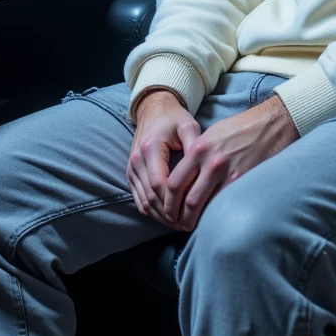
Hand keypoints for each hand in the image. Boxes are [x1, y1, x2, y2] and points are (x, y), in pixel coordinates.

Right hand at [128, 89, 200, 225]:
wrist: (154, 109)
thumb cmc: (175, 118)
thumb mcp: (189, 126)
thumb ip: (195, 146)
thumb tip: (203, 171)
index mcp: (151, 148)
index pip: (160, 184)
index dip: (174, 203)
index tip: (191, 213)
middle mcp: (137, 160)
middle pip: (151, 197)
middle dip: (169, 214)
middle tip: (188, 225)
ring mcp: (131, 168)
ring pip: (143, 202)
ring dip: (160, 216)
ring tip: (180, 225)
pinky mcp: (131, 173)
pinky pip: (138, 199)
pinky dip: (152, 211)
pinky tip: (167, 217)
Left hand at [164, 94, 298, 231]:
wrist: (269, 125)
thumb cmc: (239, 128)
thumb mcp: (211, 135)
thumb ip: (196, 155)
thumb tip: (185, 178)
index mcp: (198, 149)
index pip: (175, 182)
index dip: (168, 202)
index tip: (167, 210)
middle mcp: (210, 162)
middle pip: (186, 199)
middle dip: (178, 216)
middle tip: (177, 225)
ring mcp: (228, 174)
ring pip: (204, 205)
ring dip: (194, 220)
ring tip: (191, 226)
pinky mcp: (243, 181)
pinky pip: (224, 204)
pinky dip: (214, 215)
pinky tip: (211, 220)